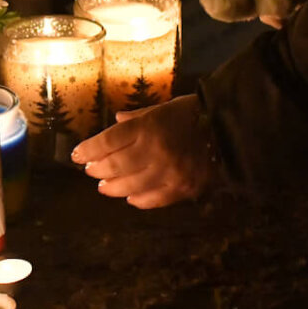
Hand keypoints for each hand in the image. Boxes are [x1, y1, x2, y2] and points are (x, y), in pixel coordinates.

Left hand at [73, 94, 216, 208]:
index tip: (76, 155)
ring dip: (113, 187)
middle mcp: (156, 150)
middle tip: (90, 171)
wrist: (231, 130)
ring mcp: (169, 172)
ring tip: (104, 186)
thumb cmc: (194, 113)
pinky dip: (139, 200)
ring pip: (130, 186)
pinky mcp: (183, 189)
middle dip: (97, 169)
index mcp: (149, 126)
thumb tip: (115, 123)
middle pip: (115, 165)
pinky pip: (154, 200)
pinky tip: (130, 198)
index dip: (88, 149)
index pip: (108, 141)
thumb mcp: (163, 107)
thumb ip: (138, 117)